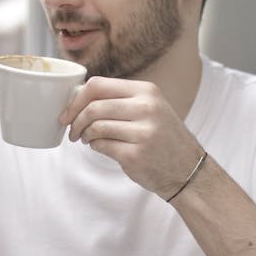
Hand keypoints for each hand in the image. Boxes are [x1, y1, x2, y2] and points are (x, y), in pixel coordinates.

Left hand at [62, 76, 203, 197]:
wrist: (187, 170)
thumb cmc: (162, 138)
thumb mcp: (150, 109)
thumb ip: (120, 100)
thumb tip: (77, 99)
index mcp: (147, 91)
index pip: (98, 85)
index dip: (76, 99)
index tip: (67, 112)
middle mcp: (147, 108)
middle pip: (93, 107)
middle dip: (75, 121)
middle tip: (73, 131)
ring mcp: (143, 132)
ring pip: (95, 127)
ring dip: (85, 135)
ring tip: (88, 140)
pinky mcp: (136, 155)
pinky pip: (101, 146)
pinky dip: (95, 147)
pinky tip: (101, 148)